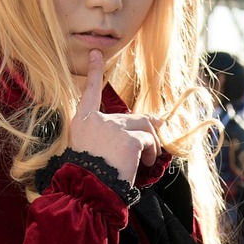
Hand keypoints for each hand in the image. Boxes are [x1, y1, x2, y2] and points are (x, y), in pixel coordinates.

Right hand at [68, 50, 160, 184]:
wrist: (91, 189)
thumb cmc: (93, 176)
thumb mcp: (94, 151)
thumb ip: (111, 136)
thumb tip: (151, 123)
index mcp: (82, 122)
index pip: (89, 92)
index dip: (94, 72)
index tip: (96, 54)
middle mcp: (96, 120)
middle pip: (130, 116)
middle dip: (148, 125)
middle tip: (161, 126)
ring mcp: (113, 127)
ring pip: (144, 126)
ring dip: (151, 143)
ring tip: (148, 159)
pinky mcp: (130, 139)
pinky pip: (149, 140)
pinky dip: (152, 152)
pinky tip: (145, 164)